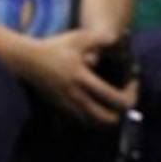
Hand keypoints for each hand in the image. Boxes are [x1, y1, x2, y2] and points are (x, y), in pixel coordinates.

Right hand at [20, 29, 137, 124]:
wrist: (27, 61)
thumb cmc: (54, 47)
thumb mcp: (79, 38)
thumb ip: (101, 39)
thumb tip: (120, 37)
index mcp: (83, 79)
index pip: (114, 99)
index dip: (131, 95)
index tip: (133, 83)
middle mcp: (76, 97)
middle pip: (107, 120)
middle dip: (121, 113)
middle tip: (125, 98)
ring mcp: (67, 105)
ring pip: (95, 124)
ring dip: (107, 117)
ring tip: (113, 103)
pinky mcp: (61, 108)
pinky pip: (83, 121)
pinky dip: (94, 117)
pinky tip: (97, 104)